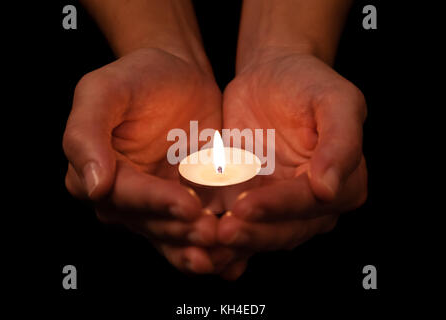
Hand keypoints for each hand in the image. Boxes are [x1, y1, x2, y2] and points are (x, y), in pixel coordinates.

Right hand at [63, 48, 225, 273]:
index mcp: (98, 174)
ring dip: (199, 247)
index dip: (156, 203)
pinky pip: (200, 229)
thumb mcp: (103, 90)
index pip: (125, 196)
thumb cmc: (139, 77)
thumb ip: (86, 133)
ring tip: (226, 250)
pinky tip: (236, 255)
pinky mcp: (190, 204)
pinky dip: (217, 245)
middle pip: (152, 224)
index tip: (188, 205)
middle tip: (212, 232)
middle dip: (182, 231)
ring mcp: (159, 205)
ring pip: (176, 236)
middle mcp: (126, 198)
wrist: (180, 77)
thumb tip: (91, 185)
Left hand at [218, 52, 366, 264]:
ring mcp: (279, 208)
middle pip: (283, 230)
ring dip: (233, 244)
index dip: (278, 207)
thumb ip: (341, 142)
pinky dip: (217, 236)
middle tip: (222, 232)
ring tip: (205, 241)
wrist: (269, 78)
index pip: (308, 203)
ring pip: (258, 235)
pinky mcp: (249, 202)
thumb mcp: (335, 100)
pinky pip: (235, 224)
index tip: (245, 206)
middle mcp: (313, 206)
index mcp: (343, 185)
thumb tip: (330, 190)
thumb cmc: (307, 83)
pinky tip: (196, 244)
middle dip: (252, 233)